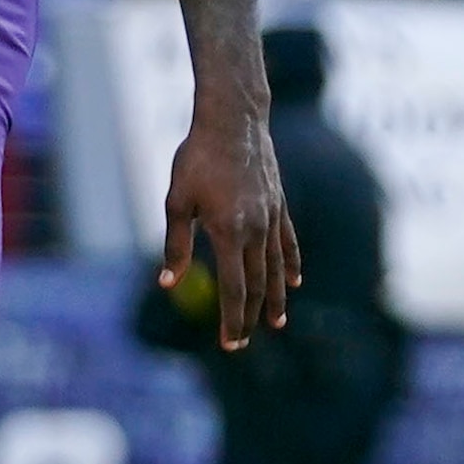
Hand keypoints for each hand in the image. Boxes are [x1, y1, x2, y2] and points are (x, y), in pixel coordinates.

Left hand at [158, 107, 300, 350]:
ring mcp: (271, 217)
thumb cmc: (197, 158)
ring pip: (275, 268)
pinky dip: (291, 264)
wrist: (233, 120)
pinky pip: (288, 242)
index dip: (231, 319)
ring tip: (276, 323)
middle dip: (248, 317)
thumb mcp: (177, 201)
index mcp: (228, 232)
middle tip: (241, 343)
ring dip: (274, 299)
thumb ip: (176, 245)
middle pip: (255, 285)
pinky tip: (294, 282)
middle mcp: (255, 230)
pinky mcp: (279, 204)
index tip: (229, 343)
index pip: (233, 288)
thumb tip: (168, 283)